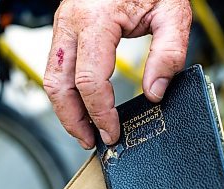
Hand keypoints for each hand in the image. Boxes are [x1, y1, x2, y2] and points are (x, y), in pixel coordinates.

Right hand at [43, 0, 191, 148]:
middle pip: (58, 84)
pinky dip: (67, 92)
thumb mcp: (173, 12)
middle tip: (91, 141)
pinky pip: (57, 68)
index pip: (90, 80)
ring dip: (65, 110)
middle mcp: (71, 22)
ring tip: (84, 130)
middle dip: (73, 120)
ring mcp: (63, 25)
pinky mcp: (64, 30)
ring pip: (51, 78)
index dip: (100, 113)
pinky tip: (82, 106)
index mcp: (96, 18)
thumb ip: (168, 53)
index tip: (112, 132)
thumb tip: (155, 92)